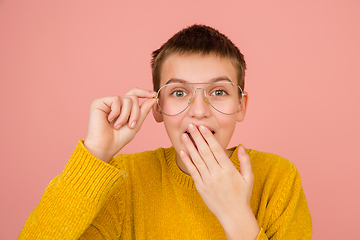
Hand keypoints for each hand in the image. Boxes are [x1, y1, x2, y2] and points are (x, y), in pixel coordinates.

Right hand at [84, 88, 156, 162]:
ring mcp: (107, 102)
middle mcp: (115, 103)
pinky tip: (109, 120)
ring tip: (118, 126)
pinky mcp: (99, 102)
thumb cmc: (119, 138)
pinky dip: (116, 112)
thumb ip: (144, 110)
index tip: (154, 94)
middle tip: (131, 125)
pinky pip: (116, 100)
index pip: (134, 94)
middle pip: (133, 98)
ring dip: (126, 115)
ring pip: (127, 99)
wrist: (106, 146)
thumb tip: (154, 97)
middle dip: (135, 113)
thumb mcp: (136, 123)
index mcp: (123, 107)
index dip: (144, 92)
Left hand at [180, 123, 258, 238]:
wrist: (234, 215)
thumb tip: (241, 146)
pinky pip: (192, 171)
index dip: (208, 137)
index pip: (216, 149)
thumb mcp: (248, 177)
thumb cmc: (242, 195)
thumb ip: (245, 161)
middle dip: (197, 137)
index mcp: (228, 169)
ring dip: (190, 146)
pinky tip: (182, 152)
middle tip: (191, 125)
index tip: (203, 127)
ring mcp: (207, 180)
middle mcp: (217, 174)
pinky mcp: (201, 187)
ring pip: (197, 160)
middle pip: (205, 151)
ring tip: (184, 135)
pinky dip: (187, 161)